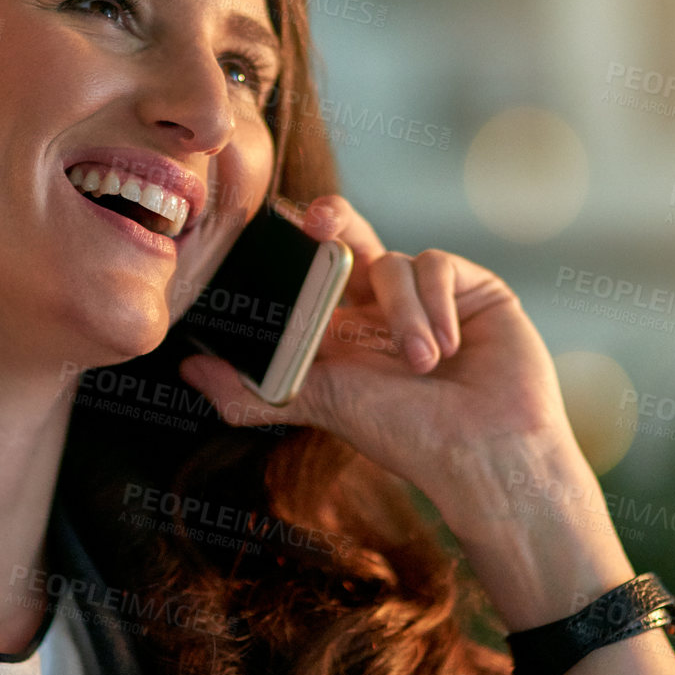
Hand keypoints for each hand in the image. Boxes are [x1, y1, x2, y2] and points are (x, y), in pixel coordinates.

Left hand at [176, 193, 602, 545]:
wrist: (487, 455)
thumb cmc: (408, 436)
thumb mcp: (322, 405)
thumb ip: (254, 391)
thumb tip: (186, 368)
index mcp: (343, 326)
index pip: (309, 268)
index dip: (291, 244)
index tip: (273, 225)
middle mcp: (381, 303)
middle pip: (346, 235)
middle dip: (330, 219)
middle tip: (315, 218)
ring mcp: (428, 293)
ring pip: (394, 261)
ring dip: (403, 313)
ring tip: (423, 364)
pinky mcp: (473, 287)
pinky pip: (438, 265)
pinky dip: (438, 305)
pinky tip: (451, 348)